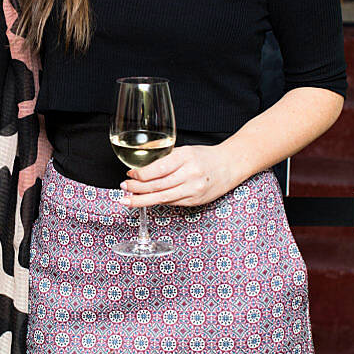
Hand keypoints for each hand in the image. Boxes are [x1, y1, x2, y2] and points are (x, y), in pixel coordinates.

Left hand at [120, 144, 235, 208]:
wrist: (230, 165)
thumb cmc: (205, 156)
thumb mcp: (185, 150)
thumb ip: (165, 159)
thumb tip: (141, 169)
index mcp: (185, 157)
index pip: (157, 169)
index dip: (140, 174)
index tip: (130, 174)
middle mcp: (190, 174)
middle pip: (157, 186)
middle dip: (137, 189)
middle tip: (124, 188)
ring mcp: (193, 189)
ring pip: (162, 198)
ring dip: (143, 200)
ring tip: (129, 199)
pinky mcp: (195, 201)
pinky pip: (172, 203)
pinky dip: (158, 202)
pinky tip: (148, 200)